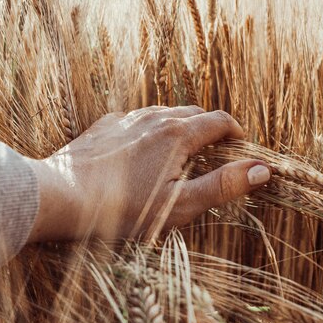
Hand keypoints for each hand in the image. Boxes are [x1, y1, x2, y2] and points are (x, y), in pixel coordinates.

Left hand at [28, 106, 270, 241]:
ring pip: (164, 114)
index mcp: (177, 134)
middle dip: (210, 129)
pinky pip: (136, 120)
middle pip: (193, 113)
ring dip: (180, 128)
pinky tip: (141, 152)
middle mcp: (153, 117)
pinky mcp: (104, 125)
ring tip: (179, 154)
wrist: (60, 196)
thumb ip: (222, 185)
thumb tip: (261, 169)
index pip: (219, 121)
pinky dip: (150, 130)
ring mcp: (126, 118)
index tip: (241, 146)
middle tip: (214, 153)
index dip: (236, 133)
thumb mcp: (179, 205)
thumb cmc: (121, 209)